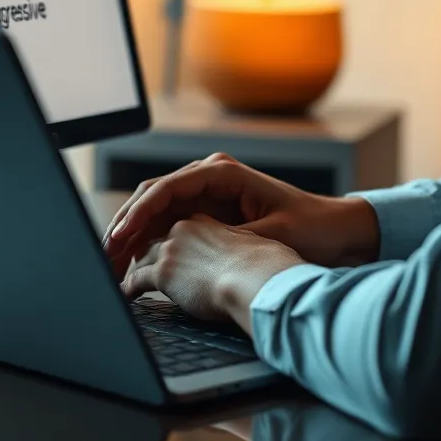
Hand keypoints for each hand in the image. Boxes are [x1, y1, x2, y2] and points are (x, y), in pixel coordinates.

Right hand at [102, 152, 379, 279]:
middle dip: (124, 227)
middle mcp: (210, 178)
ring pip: (156, 212)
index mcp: (222, 174)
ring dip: (132, 236)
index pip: (165, 189)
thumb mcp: (270, 237)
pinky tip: (134, 265)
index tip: (116, 240)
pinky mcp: (211, 214)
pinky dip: (150, 243)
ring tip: (109, 266)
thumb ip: (228, 242)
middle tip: (102, 259)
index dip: (136, 216)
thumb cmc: (312, 229)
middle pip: (152, 198)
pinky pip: (170, 225)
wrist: (339, 232)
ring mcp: (209, 195)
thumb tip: (188, 253)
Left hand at [119, 215, 304, 329]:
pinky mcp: (163, 269)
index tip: (154, 251)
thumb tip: (234, 262)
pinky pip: (134, 279)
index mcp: (205, 222)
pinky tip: (123, 297)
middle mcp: (184, 229)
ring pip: (139, 256)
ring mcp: (172, 247)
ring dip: (124, 267)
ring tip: (118, 281)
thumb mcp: (250, 247)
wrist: (259, 278)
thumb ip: (234, 247)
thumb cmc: (265, 267)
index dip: (163, 240)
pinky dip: (125, 288)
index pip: (175, 228)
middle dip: (135, 249)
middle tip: (125, 264)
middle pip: (151, 238)